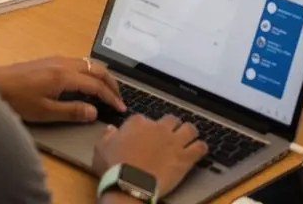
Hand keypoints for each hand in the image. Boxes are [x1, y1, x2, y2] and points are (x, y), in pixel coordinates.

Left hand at [0, 57, 125, 124]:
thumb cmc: (20, 100)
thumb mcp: (46, 112)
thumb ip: (72, 111)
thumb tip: (94, 111)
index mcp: (65, 75)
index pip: (96, 85)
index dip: (111, 97)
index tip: (121, 108)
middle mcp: (63, 63)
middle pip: (95, 68)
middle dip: (111, 82)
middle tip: (119, 98)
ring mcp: (56, 59)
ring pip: (87, 62)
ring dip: (100, 75)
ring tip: (107, 91)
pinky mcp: (50, 61)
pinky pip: (78, 62)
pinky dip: (89, 72)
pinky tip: (87, 83)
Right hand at [92, 116, 206, 194]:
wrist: (131, 185)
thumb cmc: (114, 167)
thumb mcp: (101, 148)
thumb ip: (107, 136)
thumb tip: (112, 130)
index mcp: (137, 123)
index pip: (144, 119)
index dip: (145, 128)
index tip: (144, 136)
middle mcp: (158, 128)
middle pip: (170, 119)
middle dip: (171, 126)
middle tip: (170, 135)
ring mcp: (173, 141)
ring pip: (189, 129)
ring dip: (189, 132)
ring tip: (190, 138)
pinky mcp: (184, 158)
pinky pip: (199, 147)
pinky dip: (201, 148)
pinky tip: (200, 149)